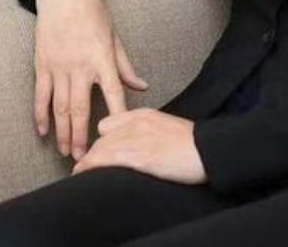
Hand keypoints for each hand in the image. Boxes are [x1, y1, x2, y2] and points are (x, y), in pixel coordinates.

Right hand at [34, 0, 148, 160]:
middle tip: (84, 159)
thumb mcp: (114, 37)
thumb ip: (125, 66)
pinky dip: (41, 115)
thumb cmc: (94, 14)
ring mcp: (59, 66)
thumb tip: (142, 86)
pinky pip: (40, 95)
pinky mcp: (42, 64)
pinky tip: (43, 131)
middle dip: (83, 136)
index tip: (119, 139)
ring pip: (60, 107)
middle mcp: (80, 65)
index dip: (117, 116)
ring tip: (66, 152)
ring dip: (63, 132)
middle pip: (81, 109)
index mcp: (102, 58)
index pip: (113, 93)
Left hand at [71, 108, 207, 184]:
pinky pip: (108, 159)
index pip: (109, 123)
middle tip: (84, 167)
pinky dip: (91, 166)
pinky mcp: (141, 156)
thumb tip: (135, 145)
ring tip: (78, 173)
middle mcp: (137, 123)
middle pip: (102, 137)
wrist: (208, 149)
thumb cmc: (192, 143)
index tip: (97, 152)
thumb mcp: (165, 128)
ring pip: (101, 148)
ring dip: (87, 162)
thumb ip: (147, 131)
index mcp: (144, 114)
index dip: (100, 140)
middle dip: (91, 153)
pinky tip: (82, 173)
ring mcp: (139, 139)